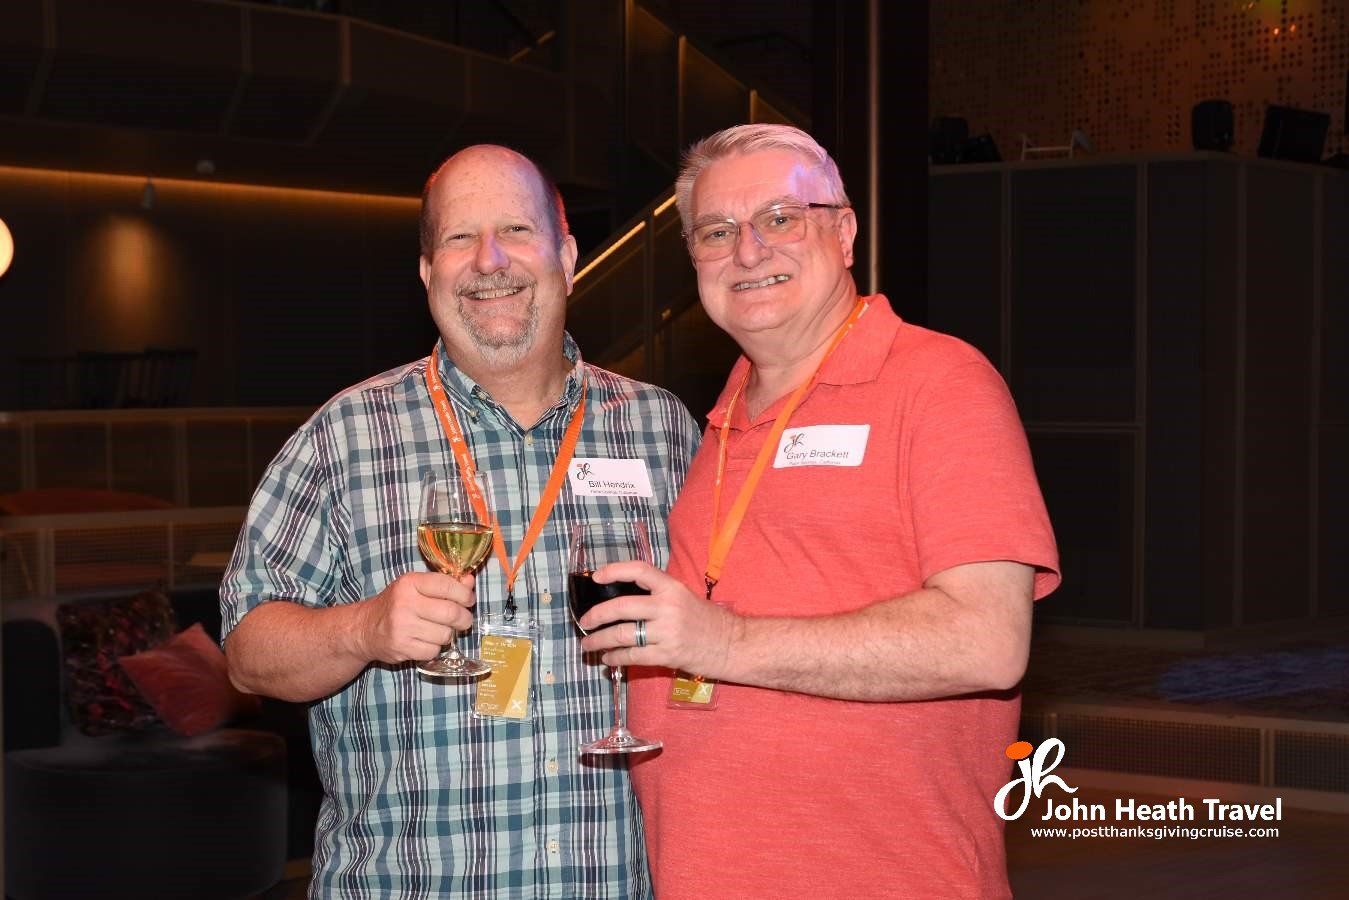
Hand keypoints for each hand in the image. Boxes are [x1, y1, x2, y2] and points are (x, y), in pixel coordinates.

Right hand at [354, 571, 476, 663]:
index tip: (468, 600)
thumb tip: (470, 582)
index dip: (465, 594)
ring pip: (445, 634)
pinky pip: (434, 650)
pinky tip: (425, 641)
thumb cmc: (397, 604)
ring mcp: (402, 627)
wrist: (365, 629)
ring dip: (447, 634)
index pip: (447, 585)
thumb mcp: (416, 587)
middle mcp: (405, 603)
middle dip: (464, 618)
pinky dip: (434, 648)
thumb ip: (444, 583)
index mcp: (410, 583)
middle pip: (451, 613)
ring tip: (437, 630)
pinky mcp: (402, 648)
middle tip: (463, 620)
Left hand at [577, 561, 739, 676]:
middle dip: (596, 615)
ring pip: (622, 635)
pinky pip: (633, 656)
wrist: (732, 644)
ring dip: (600, 640)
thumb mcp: (683, 597)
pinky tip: (608, 658)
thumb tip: (621, 599)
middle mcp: (668, 607)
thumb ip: (656, 595)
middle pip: (621, 607)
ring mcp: (667, 632)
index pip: (638, 570)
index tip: (596, 577)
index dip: (614, 571)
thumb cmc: (706, 620)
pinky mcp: (668, 655)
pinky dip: (616, 658)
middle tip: (583, 622)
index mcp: (672, 588)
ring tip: (588, 644)